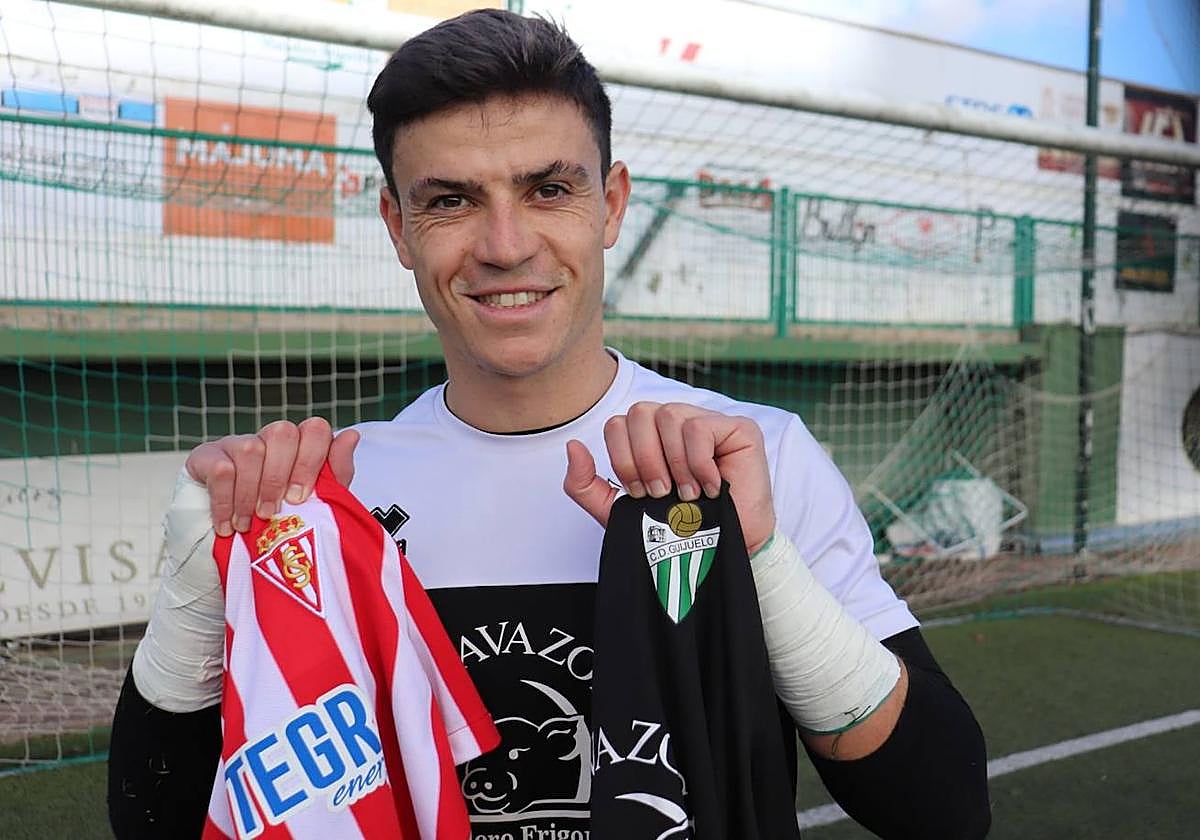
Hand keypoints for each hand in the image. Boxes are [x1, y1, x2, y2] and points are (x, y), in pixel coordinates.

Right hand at [184, 417, 358, 536]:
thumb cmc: (278, 526)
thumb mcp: (314, 507)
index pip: (315, 430)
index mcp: (299, 448)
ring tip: (248, 525)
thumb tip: (352, 435)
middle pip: (281, 432)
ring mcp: (235, 444)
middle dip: (279, 476)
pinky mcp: (205, 456)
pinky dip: (225, 502)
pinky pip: (219, 468)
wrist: (228, 554)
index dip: (311, 460)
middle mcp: (268, 439)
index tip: (301, 498)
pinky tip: (227, 527)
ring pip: (250, 448)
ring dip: (250, 493)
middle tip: (272, 512)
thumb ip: (334, 475)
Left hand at [563, 402, 775, 553]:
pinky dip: (699, 462)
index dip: (623, 460)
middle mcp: (676, 422)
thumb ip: (586, 485)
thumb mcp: (618, 512)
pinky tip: (710, 486)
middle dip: (644, 460)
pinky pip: (700, 427)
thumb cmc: (675, 531)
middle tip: (662, 493)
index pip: (617, 424)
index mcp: (648, 435)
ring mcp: (708, 421)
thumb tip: (572, 446)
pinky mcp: (738, 429)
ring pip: (669, 415)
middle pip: (639, 413)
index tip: (641, 494)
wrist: (724, 554)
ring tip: (688, 493)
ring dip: (674, 463)